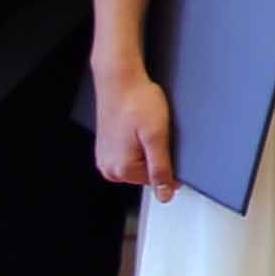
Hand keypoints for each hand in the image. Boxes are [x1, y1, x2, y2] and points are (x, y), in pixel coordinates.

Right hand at [90, 57, 177, 196]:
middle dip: (156, 155)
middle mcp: (109, 168)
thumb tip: (165, 195)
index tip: (167, 143)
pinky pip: (130, 153)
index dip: (169, 162)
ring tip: (145, 127)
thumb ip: (161, 169)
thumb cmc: (137, 101)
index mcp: (121, 170)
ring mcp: (105, 157)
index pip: (157, 181)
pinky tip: (138, 127)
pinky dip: (138, 143)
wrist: (120, 79)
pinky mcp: (106, 146)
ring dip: (147, 148)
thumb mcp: (157, 136)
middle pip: (146, 173)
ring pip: (139, 162)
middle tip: (154, 132)